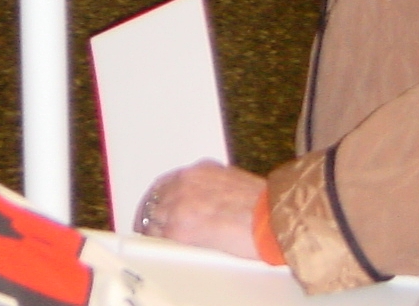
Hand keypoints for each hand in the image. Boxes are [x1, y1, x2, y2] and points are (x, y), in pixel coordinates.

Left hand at [137, 161, 265, 259]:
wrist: (270, 219)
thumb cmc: (263, 205)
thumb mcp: (234, 182)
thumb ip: (213, 187)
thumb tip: (208, 202)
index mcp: (200, 170)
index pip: (167, 181)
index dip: (160, 197)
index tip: (157, 206)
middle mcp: (186, 182)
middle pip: (155, 198)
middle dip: (151, 212)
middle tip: (148, 225)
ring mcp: (180, 205)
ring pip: (153, 217)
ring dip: (153, 228)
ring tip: (153, 239)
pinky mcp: (179, 229)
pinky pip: (159, 237)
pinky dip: (157, 242)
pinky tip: (159, 247)